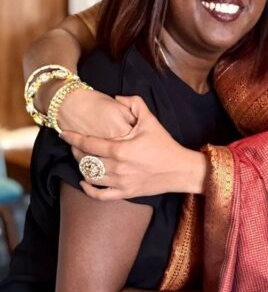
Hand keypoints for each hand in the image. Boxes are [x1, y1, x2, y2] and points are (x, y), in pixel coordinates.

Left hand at [60, 96, 206, 199]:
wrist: (179, 170)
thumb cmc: (165, 145)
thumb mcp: (151, 120)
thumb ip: (134, 104)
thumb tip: (117, 97)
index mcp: (120, 149)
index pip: (88, 143)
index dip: (73, 138)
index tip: (64, 133)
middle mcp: (117, 167)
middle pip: (85, 160)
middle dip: (76, 151)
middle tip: (74, 144)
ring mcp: (119, 182)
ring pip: (90, 176)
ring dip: (81, 167)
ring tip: (81, 159)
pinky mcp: (124, 193)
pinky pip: (99, 195)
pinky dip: (88, 188)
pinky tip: (85, 181)